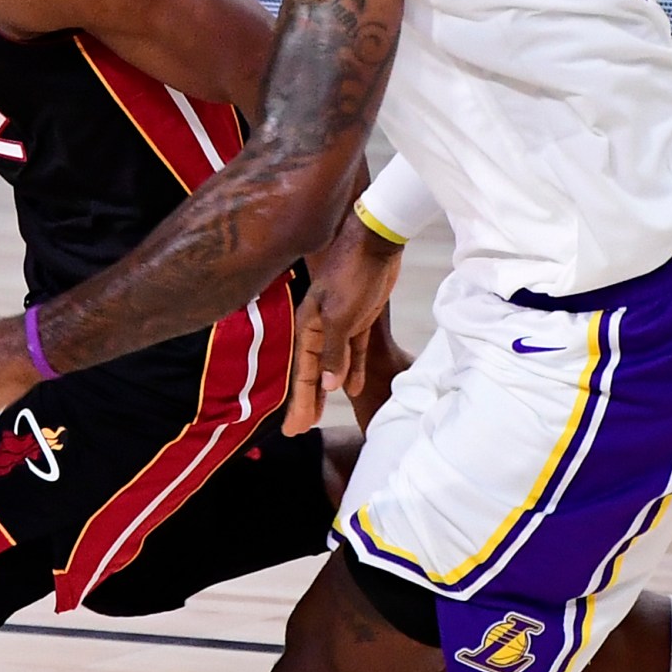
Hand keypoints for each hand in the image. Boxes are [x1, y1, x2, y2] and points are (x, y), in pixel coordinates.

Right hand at [283, 211, 405, 435]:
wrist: (377, 241)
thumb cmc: (354, 275)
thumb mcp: (342, 317)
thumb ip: (333, 352)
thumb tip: (328, 385)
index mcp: (308, 326)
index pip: (302, 374)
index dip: (299, 402)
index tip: (294, 429)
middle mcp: (319, 328)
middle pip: (311, 373)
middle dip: (306, 401)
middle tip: (299, 429)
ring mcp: (339, 324)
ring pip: (330, 365)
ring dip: (326, 389)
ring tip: (319, 416)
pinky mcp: (359, 319)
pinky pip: (352, 352)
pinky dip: (352, 370)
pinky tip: (354, 388)